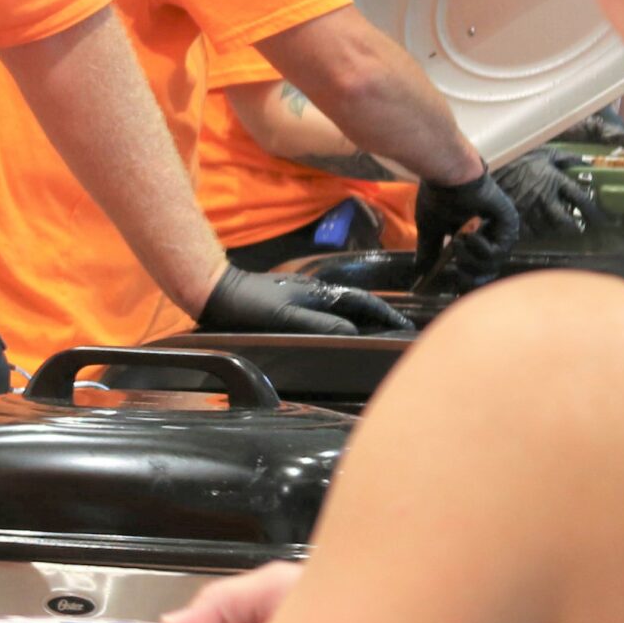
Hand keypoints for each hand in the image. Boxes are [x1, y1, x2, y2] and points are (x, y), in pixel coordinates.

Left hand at [198, 265, 410, 336]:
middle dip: (379, 315)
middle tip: (399, 329)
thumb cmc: (249, 307)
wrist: (217, 292)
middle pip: (356, 301)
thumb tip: (355, 330)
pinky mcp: (290, 300)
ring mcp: (302, 294)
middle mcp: (314, 290)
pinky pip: (326, 309)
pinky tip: (340, 328)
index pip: (363, 302)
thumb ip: (321, 323)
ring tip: (378, 331)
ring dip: (362, 316)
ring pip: (341, 304)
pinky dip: (342, 318)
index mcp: (318, 293)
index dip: (386, 314)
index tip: (406, 326)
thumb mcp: (286, 318)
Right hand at [414, 167, 521, 284]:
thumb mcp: (431, 229)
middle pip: (489, 268)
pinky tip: (469, 235)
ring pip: (493, 262)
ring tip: (457, 243)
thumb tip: (420, 270)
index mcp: (479, 234)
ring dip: (472, 259)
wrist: (448, 176)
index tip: (456, 280)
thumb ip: (430, 250)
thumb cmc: (439, 197)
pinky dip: (480, 248)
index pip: (480, 265)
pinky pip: (498, 250)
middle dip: (470, 271)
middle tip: (457, 267)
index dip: (469, 276)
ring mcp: (504, 228)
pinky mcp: (509, 222)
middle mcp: (495, 232)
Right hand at [494, 148, 609, 239]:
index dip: (595, 212)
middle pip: (565, 222)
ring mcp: (529, 208)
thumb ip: (567, 159)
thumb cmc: (522, 158)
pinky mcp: (515, 215)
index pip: (581, 200)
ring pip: (548, 228)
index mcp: (556, 181)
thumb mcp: (547, 153)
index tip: (603, 220)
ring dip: (555, 229)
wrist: (494, 164)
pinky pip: (530, 231)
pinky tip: (538, 226)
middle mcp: (545, 198)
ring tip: (556, 226)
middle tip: (577, 228)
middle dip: (574, 228)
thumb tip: (586, 162)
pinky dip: (537, 231)